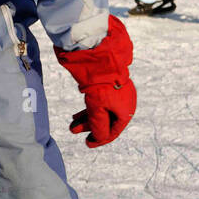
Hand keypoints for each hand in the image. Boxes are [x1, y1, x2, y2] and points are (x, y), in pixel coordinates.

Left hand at [54, 14, 135, 148]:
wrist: (99, 54)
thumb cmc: (99, 84)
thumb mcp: (98, 110)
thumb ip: (99, 127)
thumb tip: (99, 138)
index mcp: (126, 109)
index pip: (113, 130)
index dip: (100, 139)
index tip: (87, 144)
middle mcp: (124, 100)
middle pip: (106, 119)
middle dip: (90, 127)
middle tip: (74, 131)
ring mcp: (116, 90)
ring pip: (101, 109)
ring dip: (86, 117)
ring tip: (71, 123)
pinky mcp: (107, 81)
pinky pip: (99, 99)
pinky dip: (89, 107)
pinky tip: (78, 112)